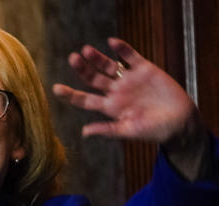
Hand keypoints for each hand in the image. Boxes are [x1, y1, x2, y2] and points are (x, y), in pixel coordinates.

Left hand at [53, 38, 208, 177]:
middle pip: (94, 79)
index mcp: (109, 107)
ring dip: (97, 58)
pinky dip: (122, 49)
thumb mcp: (128, 131)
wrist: (179, 122)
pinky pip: (131, 57)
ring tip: (86, 50)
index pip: (84, 100)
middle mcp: (116, 92)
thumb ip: (107, 130)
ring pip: (109, 66)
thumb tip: (84, 132)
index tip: (56, 89)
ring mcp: (129, 80)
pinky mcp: (145, 70)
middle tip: (73, 59)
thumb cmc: (153, 131)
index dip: (70, 94)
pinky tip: (112, 42)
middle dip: (82, 69)